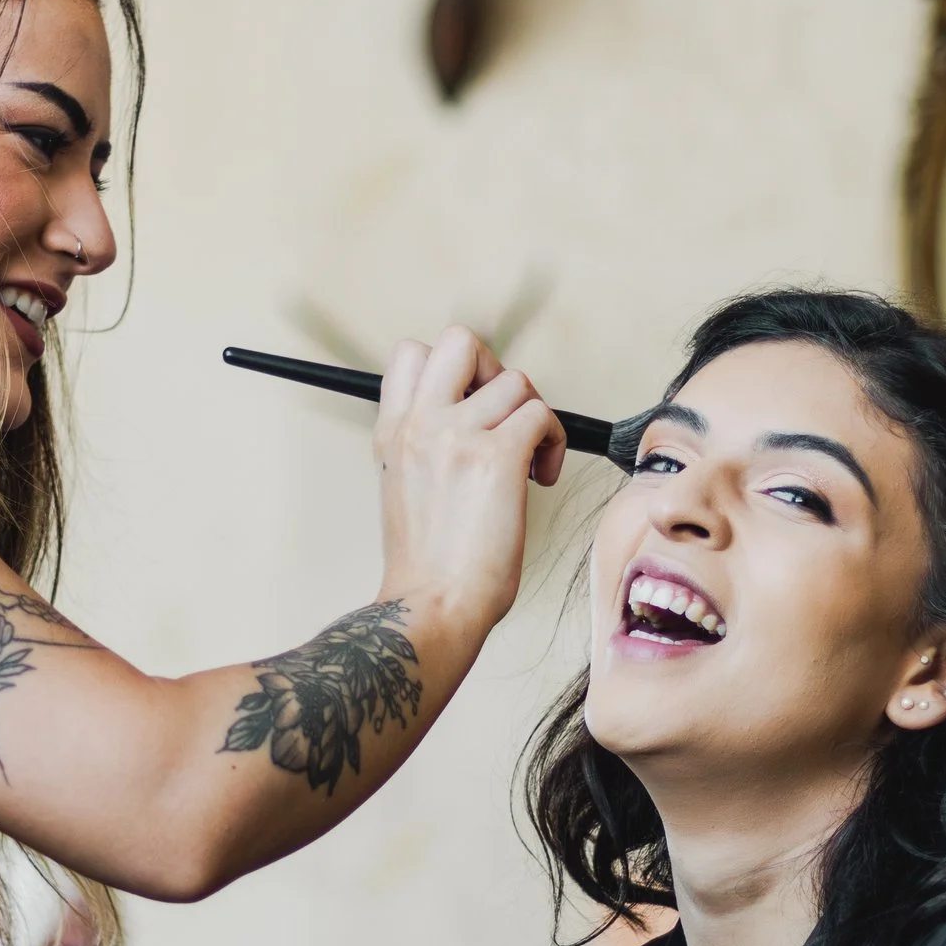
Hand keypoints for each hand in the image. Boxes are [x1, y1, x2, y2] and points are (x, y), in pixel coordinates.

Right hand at [373, 327, 564, 628]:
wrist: (433, 604)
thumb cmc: (427, 567)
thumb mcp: (404, 489)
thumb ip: (425, 447)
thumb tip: (471, 425)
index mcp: (393, 432)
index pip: (413, 354)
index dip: (453, 371)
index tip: (470, 409)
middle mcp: (421, 424)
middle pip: (460, 340)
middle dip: (493, 367)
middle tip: (502, 414)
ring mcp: (458, 436)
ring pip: (516, 381)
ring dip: (532, 417)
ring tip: (528, 461)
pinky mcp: (498, 457)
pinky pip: (542, 416)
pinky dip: (553, 444)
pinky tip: (539, 478)